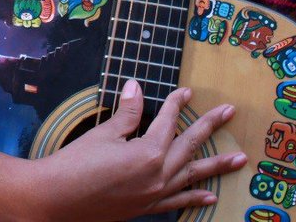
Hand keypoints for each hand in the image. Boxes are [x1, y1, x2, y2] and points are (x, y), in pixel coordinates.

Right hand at [21, 80, 245, 221]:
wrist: (56, 199)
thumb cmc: (76, 164)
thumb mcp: (103, 133)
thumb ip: (126, 112)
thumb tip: (136, 87)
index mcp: (148, 152)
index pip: (169, 121)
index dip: (177, 104)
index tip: (186, 92)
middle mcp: (158, 175)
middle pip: (190, 145)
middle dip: (211, 126)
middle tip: (230, 112)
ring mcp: (154, 194)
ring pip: (192, 175)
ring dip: (216, 165)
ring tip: (239, 159)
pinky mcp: (146, 208)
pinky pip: (178, 201)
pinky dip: (195, 197)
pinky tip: (210, 195)